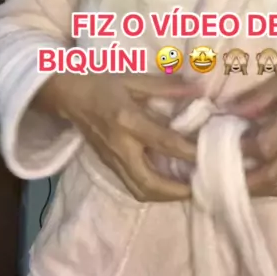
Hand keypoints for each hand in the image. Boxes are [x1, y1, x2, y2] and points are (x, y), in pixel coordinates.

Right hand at [33, 71, 199, 201]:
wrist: (68, 96)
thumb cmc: (101, 84)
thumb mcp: (133, 79)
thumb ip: (166, 87)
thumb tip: (197, 91)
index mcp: (128, 121)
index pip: (164, 142)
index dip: (188, 152)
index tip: (209, 156)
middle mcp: (120, 146)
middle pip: (149, 183)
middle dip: (175, 192)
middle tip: (198, 188)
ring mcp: (112, 160)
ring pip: (139, 191)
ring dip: (164, 196)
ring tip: (186, 190)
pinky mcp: (108, 165)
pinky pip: (132, 186)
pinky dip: (153, 190)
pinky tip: (167, 183)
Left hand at [224, 62, 276, 197]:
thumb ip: (260, 97)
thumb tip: (230, 112)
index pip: (267, 144)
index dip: (242, 149)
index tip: (225, 142)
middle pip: (273, 174)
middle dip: (244, 180)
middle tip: (222, 172)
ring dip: (256, 190)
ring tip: (235, 181)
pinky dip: (271, 188)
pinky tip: (257, 181)